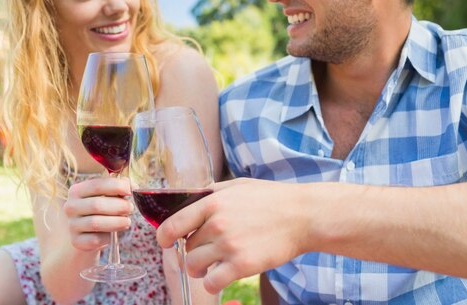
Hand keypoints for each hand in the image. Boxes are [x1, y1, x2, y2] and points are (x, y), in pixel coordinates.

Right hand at [63, 176, 133, 251]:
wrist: (87, 234)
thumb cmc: (101, 210)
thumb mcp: (107, 196)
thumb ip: (118, 188)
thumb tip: (132, 186)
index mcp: (76, 190)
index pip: (97, 185)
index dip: (116, 186)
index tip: (129, 191)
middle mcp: (70, 207)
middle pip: (97, 205)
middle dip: (119, 206)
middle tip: (130, 208)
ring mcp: (72, 225)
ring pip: (96, 223)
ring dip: (116, 222)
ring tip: (126, 221)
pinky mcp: (76, 241)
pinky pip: (95, 239)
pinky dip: (108, 236)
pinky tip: (113, 233)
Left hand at [156, 178, 308, 293]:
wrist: (303, 216)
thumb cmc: (271, 199)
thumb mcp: (237, 185)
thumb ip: (211, 192)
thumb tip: (190, 199)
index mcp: (213, 202)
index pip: (172, 224)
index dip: (163, 236)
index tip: (165, 241)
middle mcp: (217, 224)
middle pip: (187, 246)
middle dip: (192, 249)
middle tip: (206, 249)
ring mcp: (230, 246)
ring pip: (194, 265)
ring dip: (198, 268)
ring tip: (209, 266)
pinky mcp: (243, 265)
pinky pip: (212, 282)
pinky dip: (211, 282)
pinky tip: (220, 276)